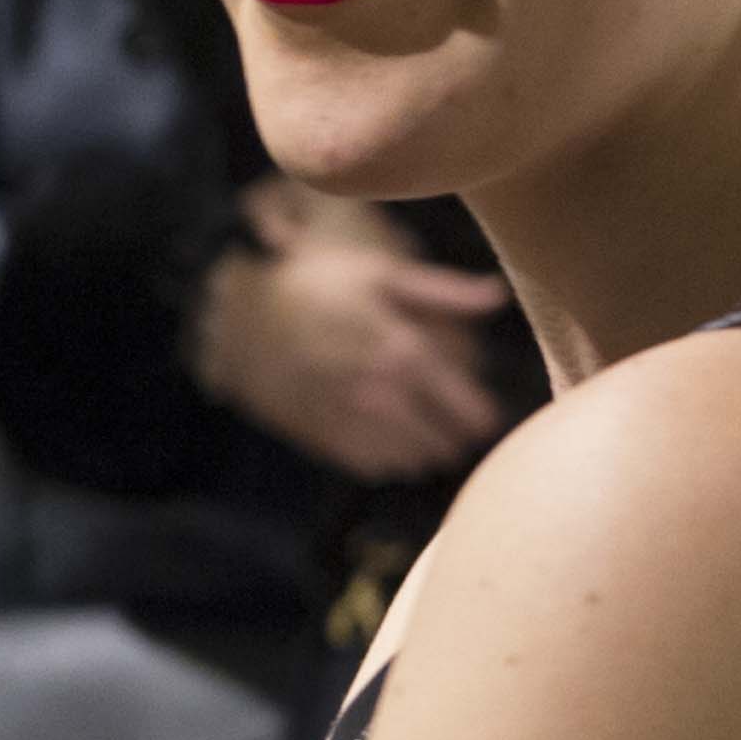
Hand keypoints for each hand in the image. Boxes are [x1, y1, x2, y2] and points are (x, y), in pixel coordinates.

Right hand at [192, 187, 511, 482]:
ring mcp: (347, 419)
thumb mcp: (382, 274)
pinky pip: (369, 465)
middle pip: (440, 441)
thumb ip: (444, 291)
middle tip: (460, 432)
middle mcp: (379, 392)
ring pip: (408, 459)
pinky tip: (389, 446)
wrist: (242, 308)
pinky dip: (388, 462)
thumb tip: (497, 295)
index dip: (481, 418)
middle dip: (455, 438)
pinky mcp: (319, 434)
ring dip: (424, 453)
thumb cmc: (319, 283)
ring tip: (429, 443)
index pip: (464, 407)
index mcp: (403, 351)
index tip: (488, 418)